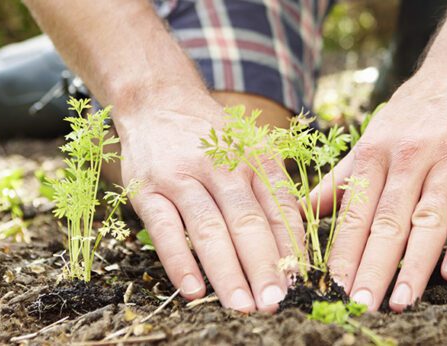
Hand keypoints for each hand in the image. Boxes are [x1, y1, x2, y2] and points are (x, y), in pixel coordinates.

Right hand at [114, 92, 302, 312]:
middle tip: (275, 302)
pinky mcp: (147, 189)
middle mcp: (221, 166)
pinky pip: (165, 230)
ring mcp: (182, 177)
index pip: (279, 208)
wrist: (158, 100)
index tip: (299, 283)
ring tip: (242, 305)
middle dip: (263, 267)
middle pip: (247, 223)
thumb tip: (295, 250)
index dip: (291, 248)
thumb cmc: (213, 138)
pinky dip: (180, 262)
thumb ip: (271, 193)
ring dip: (227, 272)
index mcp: (255, 158)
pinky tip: (194, 290)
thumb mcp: (250, 151)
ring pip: (209, 229)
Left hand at [311, 63, 446, 311]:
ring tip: (402, 300)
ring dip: (415, 264)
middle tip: (362, 305)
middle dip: (373, 267)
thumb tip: (302, 210)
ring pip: (429, 218)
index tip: (333, 288)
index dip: (344, 252)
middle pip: (388, 221)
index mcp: (376, 152)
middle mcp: (409, 156)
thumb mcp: (374, 134)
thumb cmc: (418, 106)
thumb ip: (343, 177)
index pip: (356, 212)